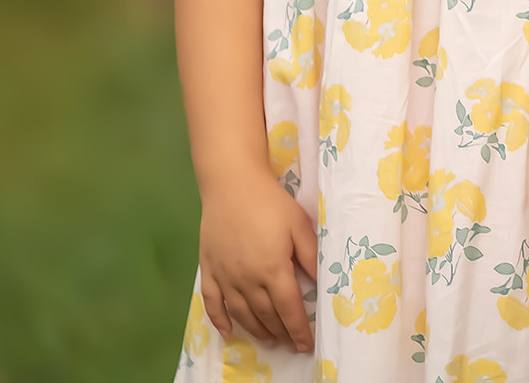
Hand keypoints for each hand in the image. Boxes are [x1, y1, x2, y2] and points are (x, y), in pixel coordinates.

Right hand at [197, 169, 317, 351]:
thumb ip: (310, 256)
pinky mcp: (208, 270)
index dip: (298, 329)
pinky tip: (228, 331)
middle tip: (290, 343)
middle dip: (280, 332)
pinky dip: (219, 320)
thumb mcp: (299, 226)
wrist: (232, 185)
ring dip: (255, 330)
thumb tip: (320, 283)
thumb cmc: (270, 202)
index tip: (306, 344)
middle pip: (265, 314)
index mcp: (272, 269)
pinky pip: (212, 303)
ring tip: (269, 339)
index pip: (288, 308)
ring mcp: (225, 276)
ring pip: (241, 313)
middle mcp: (247, 279)